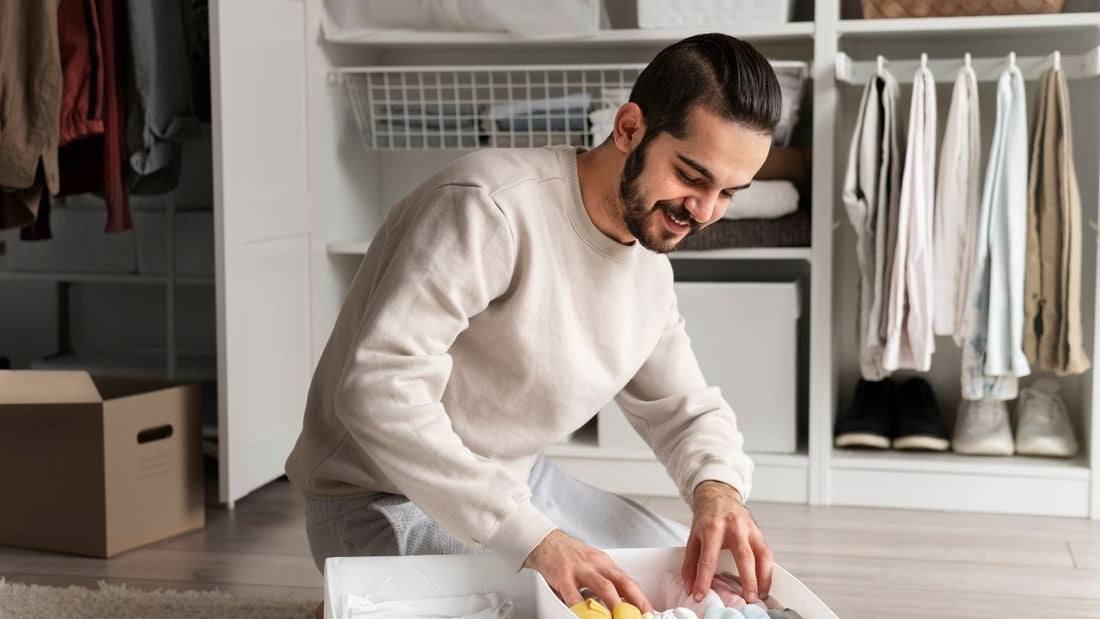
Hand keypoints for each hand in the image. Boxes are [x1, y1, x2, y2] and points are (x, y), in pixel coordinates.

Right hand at [524, 529, 652, 612]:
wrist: (545, 542)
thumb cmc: (569, 555)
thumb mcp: (592, 563)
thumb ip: (606, 580)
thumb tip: (622, 601)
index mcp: (605, 563)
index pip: (629, 581)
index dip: (641, 599)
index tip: (648, 613)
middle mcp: (596, 565)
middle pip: (621, 583)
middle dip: (634, 603)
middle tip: (640, 617)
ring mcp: (580, 570)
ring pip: (603, 587)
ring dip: (615, 605)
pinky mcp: (563, 576)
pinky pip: (573, 595)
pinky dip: (581, 608)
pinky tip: (584, 616)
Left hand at [681, 480, 772, 604]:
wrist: (719, 496)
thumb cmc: (706, 519)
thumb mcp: (693, 538)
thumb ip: (691, 563)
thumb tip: (691, 587)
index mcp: (712, 528)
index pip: (708, 559)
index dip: (704, 580)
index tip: (700, 595)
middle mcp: (734, 527)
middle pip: (743, 556)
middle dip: (747, 580)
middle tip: (747, 598)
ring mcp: (749, 528)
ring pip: (762, 555)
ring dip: (763, 578)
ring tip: (758, 595)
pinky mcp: (758, 532)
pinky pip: (767, 553)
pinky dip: (767, 571)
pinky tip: (763, 584)